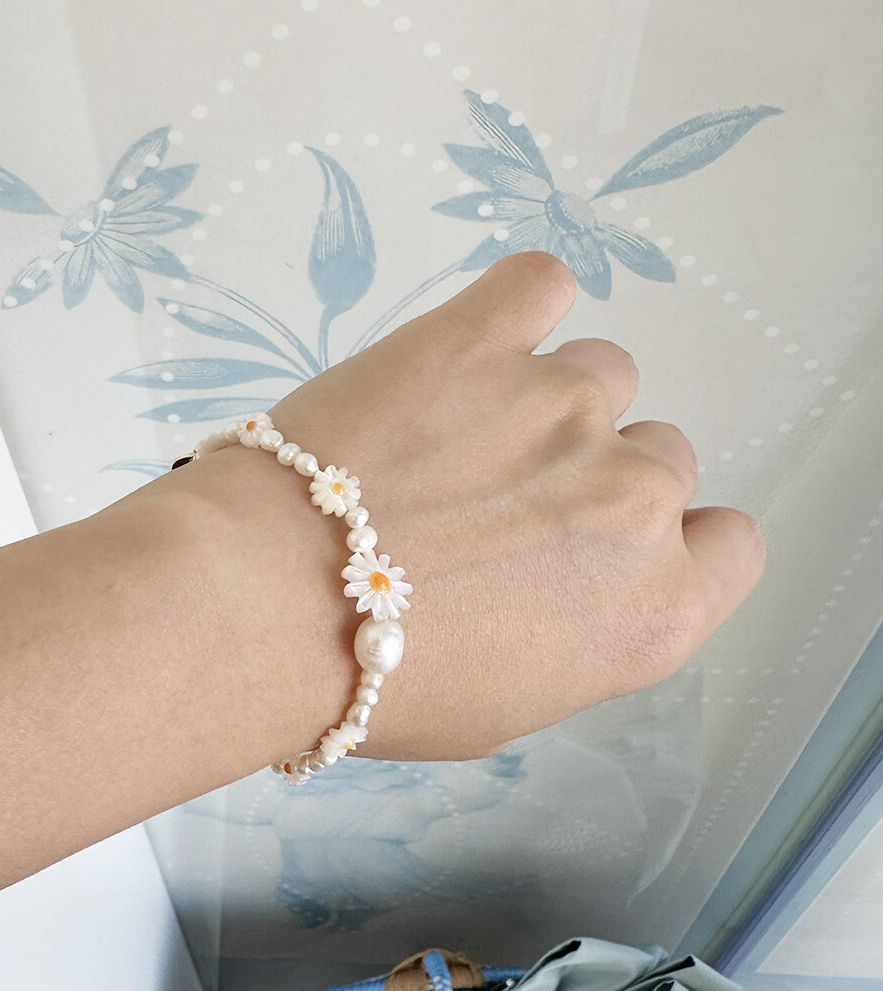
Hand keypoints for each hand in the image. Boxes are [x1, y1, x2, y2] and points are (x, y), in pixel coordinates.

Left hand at [257, 251, 764, 761]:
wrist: (259, 605)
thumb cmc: (373, 682)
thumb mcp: (508, 706)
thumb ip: (583, 632)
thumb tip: (575, 578)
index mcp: (654, 611)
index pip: (731, 544)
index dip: (673, 545)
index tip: (604, 550)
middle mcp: (634, 502)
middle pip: (663, 456)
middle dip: (596, 479)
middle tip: (500, 506)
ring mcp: (564, 404)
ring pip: (602, 374)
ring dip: (548, 401)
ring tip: (457, 434)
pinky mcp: (483, 335)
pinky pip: (542, 284)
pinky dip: (519, 309)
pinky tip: (479, 343)